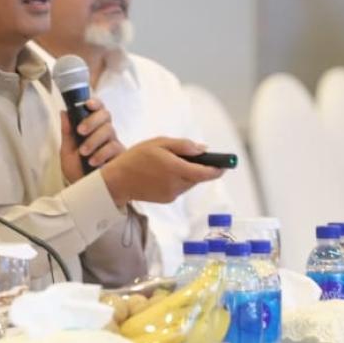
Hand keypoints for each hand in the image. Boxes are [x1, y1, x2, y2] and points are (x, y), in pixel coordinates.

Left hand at [59, 98, 124, 181]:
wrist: (85, 191)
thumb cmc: (76, 170)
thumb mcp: (67, 151)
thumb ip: (67, 132)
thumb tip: (64, 112)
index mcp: (92, 128)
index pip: (98, 109)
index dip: (95, 103)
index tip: (87, 104)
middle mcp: (105, 133)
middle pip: (105, 115)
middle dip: (92, 120)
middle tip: (81, 131)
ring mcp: (113, 143)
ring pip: (109, 130)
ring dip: (94, 140)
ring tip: (83, 152)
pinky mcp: (120, 156)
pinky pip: (114, 147)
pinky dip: (101, 153)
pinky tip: (93, 162)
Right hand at [100, 137, 222, 205]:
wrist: (117, 181)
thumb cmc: (136, 158)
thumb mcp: (158, 143)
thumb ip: (183, 146)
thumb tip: (203, 150)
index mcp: (175, 168)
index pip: (205, 173)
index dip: (218, 168)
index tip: (226, 164)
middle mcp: (176, 184)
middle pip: (198, 177)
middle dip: (199, 167)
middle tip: (189, 156)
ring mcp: (172, 194)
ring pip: (189, 182)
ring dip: (187, 173)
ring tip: (168, 163)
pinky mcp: (167, 199)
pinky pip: (180, 187)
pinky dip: (177, 180)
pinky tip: (162, 173)